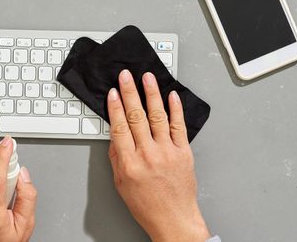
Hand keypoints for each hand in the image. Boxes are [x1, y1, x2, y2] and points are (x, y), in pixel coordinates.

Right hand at [107, 70, 209, 241]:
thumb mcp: (121, 183)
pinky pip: (179, 126)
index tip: (112, 92)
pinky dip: (175, 109)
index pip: (119, 127)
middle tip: (126, 76)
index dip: (115, 107)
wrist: (174, 219)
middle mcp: (148, 154)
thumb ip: (117, 157)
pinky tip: (171, 96)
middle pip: (136, 116)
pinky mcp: (184, 152)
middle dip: (129, 92)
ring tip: (147, 78)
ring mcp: (168, 151)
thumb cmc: (147, 205)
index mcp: (130, 163)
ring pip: (157, 116)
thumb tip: (115, 134)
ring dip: (151, 94)